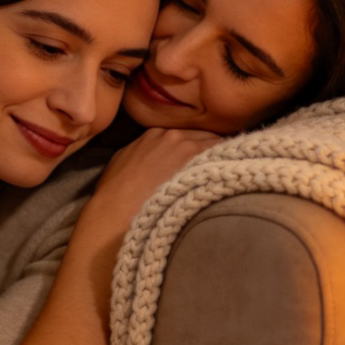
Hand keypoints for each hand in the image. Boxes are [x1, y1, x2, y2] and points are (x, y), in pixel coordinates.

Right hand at [90, 127, 219, 230]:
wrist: (115, 211)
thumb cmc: (113, 192)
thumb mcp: (123, 161)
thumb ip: (143, 151)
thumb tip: (155, 156)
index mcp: (156, 133)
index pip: (187, 135)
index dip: (196, 148)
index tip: (201, 160)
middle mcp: (174, 135)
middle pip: (205, 137)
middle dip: (210, 151)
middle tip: (217, 169)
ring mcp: (188, 148)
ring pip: (217, 146)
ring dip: (221, 159)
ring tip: (226, 175)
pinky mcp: (201, 165)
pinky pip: (224, 159)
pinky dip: (227, 167)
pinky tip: (230, 179)